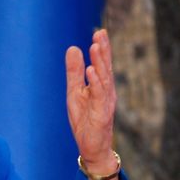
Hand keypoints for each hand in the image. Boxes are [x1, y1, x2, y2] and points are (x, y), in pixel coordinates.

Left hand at [65, 29, 120, 179]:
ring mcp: (105, 103)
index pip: (102, 64)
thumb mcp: (75, 92)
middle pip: (105, 68)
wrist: (91, 147)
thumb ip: (74, 72)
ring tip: (95, 48)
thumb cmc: (85, 120)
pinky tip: (91, 72)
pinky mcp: (101, 115)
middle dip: (103, 51)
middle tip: (101, 33)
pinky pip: (99, 97)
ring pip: (104, 80)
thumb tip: (73, 48)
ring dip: (99, 63)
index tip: (100, 32)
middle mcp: (106, 92)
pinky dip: (96, 83)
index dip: (102, 48)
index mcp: (100, 86)